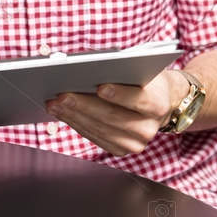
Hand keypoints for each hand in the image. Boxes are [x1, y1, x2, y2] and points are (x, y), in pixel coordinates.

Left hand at [47, 69, 189, 156]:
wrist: (161, 102)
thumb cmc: (145, 79)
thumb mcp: (141, 68)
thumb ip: (121, 68)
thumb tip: (86, 65)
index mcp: (159, 104)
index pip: (139, 100)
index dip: (119, 94)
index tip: (100, 86)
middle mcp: (149, 128)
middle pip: (113, 117)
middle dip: (84, 105)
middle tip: (62, 95)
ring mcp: (136, 143)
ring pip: (100, 130)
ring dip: (74, 116)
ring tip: (55, 103)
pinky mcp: (122, 150)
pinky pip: (95, 137)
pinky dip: (76, 124)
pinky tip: (63, 113)